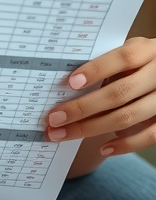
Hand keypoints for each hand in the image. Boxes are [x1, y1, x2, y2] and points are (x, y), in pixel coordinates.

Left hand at [45, 37, 155, 156]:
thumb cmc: (145, 63)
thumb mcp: (133, 52)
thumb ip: (110, 63)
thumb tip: (68, 82)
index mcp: (148, 51)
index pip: (123, 58)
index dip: (96, 69)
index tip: (70, 83)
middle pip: (119, 92)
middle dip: (82, 107)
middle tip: (53, 118)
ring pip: (130, 116)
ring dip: (92, 128)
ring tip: (64, 134)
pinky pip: (151, 136)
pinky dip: (126, 144)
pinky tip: (103, 148)